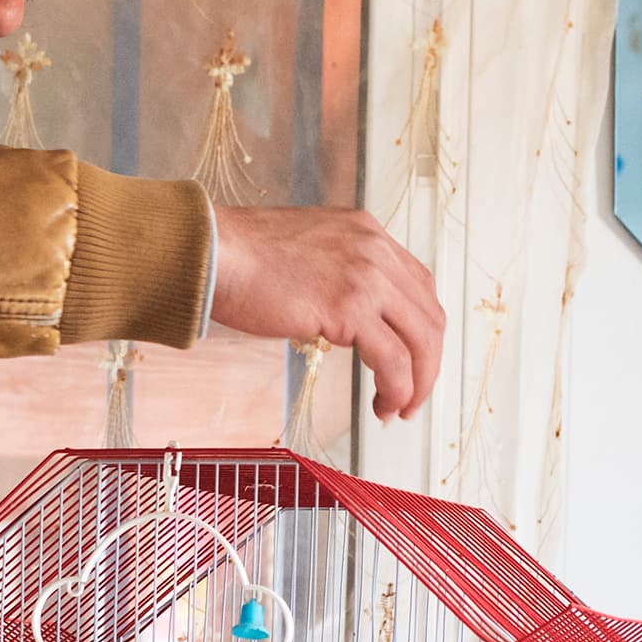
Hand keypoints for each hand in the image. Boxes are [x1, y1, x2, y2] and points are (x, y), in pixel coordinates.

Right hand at [209, 205, 445, 420]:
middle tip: (413, 394)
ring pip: (421, 340)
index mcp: (366, 233)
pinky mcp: (350, 308)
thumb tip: (348, 318)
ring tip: (399, 408)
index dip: (420, 330)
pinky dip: (397, 389)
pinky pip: (393, 360)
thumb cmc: (240, 256)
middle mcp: (375, 250)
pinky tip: (384, 405)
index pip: (418, 285)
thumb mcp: (307, 252)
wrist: (213, 252)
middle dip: (427, 364)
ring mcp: (366, 277)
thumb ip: (337, 276)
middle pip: (429, 315)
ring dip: (417, 383)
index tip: (412, 358)